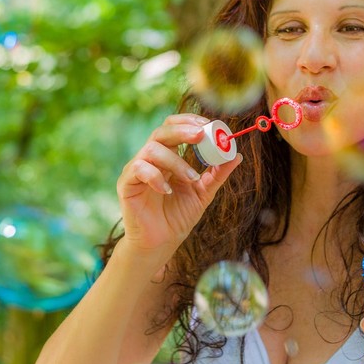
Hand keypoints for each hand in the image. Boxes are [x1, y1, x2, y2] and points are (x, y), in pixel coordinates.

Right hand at [116, 113, 241, 264]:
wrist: (160, 243)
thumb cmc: (178, 217)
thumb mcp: (203, 193)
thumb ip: (217, 174)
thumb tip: (236, 155)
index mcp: (168, 156)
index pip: (173, 127)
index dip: (188, 121)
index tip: (207, 124)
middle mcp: (150, 159)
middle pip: (161, 131)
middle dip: (182, 130)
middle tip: (200, 135)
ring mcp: (136, 169)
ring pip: (153, 149)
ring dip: (175, 161)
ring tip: (191, 178)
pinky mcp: (126, 184)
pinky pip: (139, 169)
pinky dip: (155, 176)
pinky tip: (167, 190)